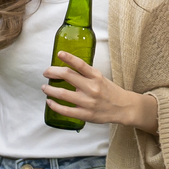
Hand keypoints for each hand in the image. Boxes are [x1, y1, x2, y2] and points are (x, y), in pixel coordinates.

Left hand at [43, 53, 157, 131]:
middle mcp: (92, 88)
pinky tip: (50, 102)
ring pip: (63, 94)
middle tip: (46, 72)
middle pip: (67, 76)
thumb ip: (86, 74)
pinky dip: (55, 106)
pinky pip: (65, 110)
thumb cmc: (110, 92)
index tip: (59, 54)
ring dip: (50, 90)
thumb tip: (67, 69)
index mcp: (96, 76)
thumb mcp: (101, 78)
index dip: (68, 57)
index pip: (80, 64)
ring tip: (45, 87)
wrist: (123, 108)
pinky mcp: (85, 114)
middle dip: (52, 72)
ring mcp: (88, 102)